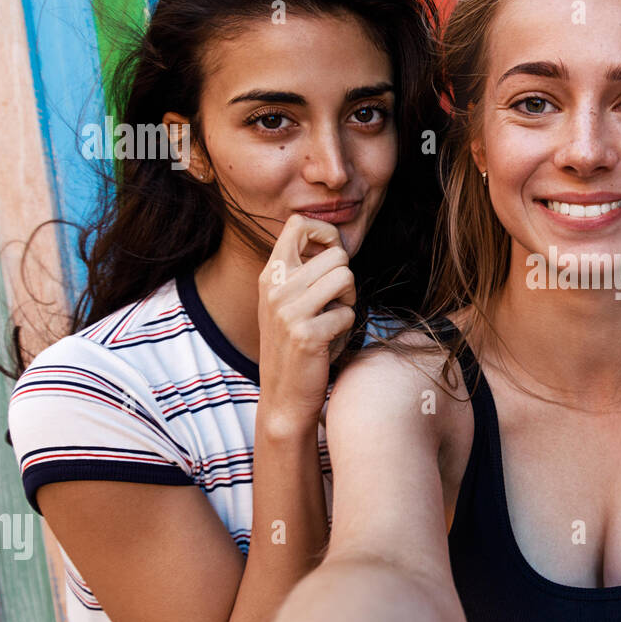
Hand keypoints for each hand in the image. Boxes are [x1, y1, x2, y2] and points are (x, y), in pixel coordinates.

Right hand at [257, 214, 357, 431]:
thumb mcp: (288, 301)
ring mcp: (288, 311)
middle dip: (346, 279)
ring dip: (349, 301)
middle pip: (337, 255)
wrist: (283, 398)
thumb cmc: (294, 345)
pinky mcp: (306, 334)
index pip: (298, 224)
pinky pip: (348, 314)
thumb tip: (336, 242)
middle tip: (335, 303)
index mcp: (270, 274)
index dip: (326, 233)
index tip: (332, 256)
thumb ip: (303, 271)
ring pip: (346, 278)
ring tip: (333, 320)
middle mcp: (275, 287)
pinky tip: (329, 343)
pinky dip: (346, 329)